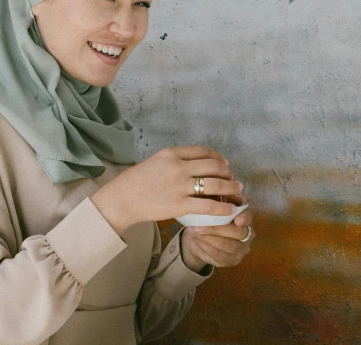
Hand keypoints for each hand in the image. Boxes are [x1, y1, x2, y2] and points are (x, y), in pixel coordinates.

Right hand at [90, 146, 243, 234]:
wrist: (123, 198)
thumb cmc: (136, 181)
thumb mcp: (155, 161)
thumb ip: (174, 160)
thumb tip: (194, 165)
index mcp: (172, 153)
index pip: (202, 151)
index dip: (217, 157)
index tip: (224, 164)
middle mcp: (178, 166)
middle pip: (213, 165)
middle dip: (227, 172)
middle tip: (234, 178)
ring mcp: (180, 186)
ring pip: (215, 184)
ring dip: (230, 187)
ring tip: (237, 191)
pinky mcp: (180, 205)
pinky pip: (208, 206)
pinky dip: (223, 207)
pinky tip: (230, 210)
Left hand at [180, 196, 253, 272]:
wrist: (200, 237)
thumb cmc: (209, 216)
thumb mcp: (212, 205)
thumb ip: (217, 199)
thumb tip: (215, 189)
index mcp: (245, 218)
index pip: (249, 216)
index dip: (244, 217)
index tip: (237, 218)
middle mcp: (247, 235)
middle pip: (237, 233)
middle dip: (217, 229)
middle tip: (198, 225)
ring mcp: (240, 250)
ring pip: (227, 246)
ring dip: (208, 238)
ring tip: (193, 231)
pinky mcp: (231, 261)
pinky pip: (219, 256)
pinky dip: (206, 248)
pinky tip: (196, 240)